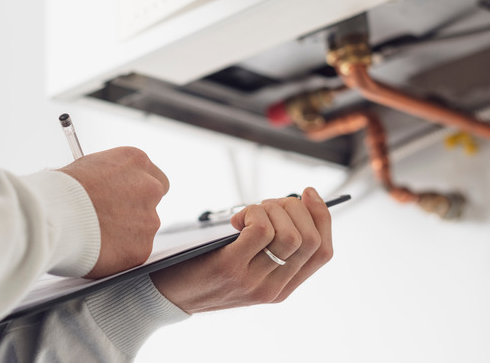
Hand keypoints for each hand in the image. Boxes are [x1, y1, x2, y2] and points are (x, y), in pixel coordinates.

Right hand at [58, 147, 167, 278]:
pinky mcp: (142, 248)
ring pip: (143, 230)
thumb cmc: (60, 190)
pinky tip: (97, 249)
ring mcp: (149, 219)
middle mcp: (150, 187)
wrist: (53, 216)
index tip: (125, 198)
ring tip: (95, 235)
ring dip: (125, 234)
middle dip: (136, 211)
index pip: (154, 176)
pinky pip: (133, 252)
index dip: (138, 191)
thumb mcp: (87, 167)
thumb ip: (108, 178)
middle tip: (112, 220)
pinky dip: (118, 254)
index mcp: (136, 161)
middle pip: (153, 202)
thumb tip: (107, 187)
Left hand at [150, 188, 331, 312]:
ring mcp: (253, 281)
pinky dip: (253, 213)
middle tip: (268, 203)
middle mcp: (273, 288)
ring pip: (290, 234)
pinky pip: (261, 230)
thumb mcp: (245, 266)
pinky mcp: (231, 268)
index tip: (307, 193)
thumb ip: (269, 248)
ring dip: (272, 209)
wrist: (165, 295)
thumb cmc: (205, 269)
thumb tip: (292, 205)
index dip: (322, 216)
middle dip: (295, 208)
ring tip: (249, 211)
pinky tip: (236, 220)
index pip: (324, 252)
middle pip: (310, 239)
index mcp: (283, 288)